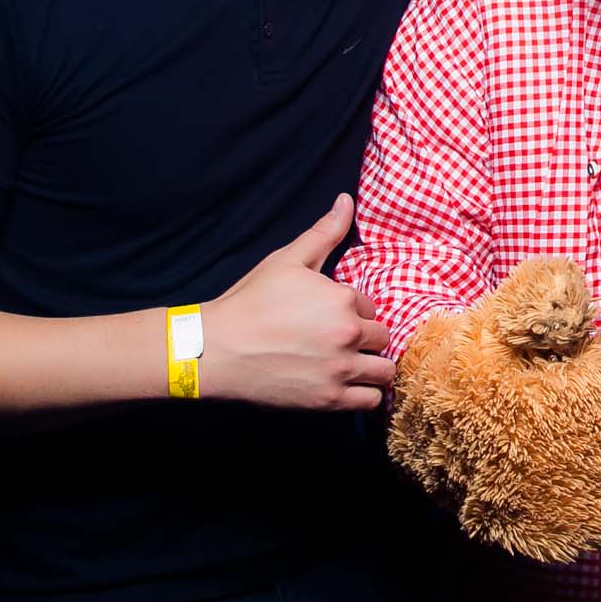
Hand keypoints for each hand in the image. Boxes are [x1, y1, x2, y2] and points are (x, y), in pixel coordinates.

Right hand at [203, 194, 394, 410]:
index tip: (328, 318)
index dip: (352, 312)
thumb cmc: (249, 302)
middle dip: (366, 339)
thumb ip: (324, 233)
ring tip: (352, 365)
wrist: (215, 348)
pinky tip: (350, 386)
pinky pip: (371, 400)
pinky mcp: (329, 400)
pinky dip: (366, 394)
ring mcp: (340, 369)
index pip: (369, 307)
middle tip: (339, 342)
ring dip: (373, 367)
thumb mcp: (286, 260)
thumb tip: (347, 200)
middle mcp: (348, 334)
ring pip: (385, 370)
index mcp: (342, 299)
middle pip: (383, 338)